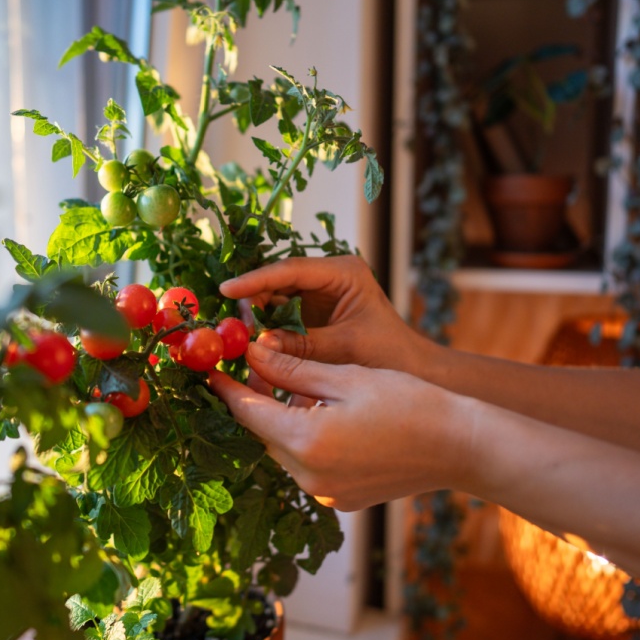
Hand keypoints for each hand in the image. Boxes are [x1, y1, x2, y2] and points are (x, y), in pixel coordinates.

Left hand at [208, 342, 480, 510]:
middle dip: (258, 400)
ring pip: (286, 449)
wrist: (461, 447)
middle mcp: (308, 477)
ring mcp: (325, 493)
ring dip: (284, 420)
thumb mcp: (346, 376)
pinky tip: (326, 415)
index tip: (209, 370)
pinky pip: (310, 465)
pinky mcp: (341, 500)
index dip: (226, 389)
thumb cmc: (410, 404)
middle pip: (265, 433)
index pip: (248, 412)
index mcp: (306, 442)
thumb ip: (293, 368)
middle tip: (259, 365)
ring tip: (299, 385)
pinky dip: (308, 439)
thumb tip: (252, 354)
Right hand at [220, 255, 421, 374]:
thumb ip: (301, 347)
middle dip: (253, 303)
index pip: (290, 269)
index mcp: (343, 272)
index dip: (256, 280)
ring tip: (240, 341)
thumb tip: (256, 346)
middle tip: (232, 329)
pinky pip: (280, 316)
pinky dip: (266, 331)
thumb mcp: (344, 349)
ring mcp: (318, 293)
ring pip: (273, 298)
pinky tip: (254, 346)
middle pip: (277, 282)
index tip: (227, 290)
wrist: (412, 370)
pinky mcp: (311, 313)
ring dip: (256, 319)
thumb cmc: (389, 355)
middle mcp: (327, 276)